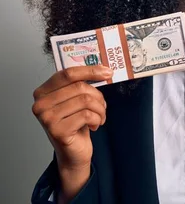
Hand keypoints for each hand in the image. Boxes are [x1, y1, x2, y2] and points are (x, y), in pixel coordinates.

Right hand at [32, 65, 112, 200]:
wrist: (73, 153)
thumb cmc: (76, 123)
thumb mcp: (75, 101)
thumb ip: (81, 84)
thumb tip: (103, 69)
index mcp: (43, 92)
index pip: (68, 73)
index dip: (90, 70)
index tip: (107, 71)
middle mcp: (40, 104)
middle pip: (80, 87)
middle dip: (98, 96)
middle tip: (102, 107)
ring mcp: (47, 118)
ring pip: (86, 100)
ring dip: (100, 109)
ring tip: (99, 117)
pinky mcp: (57, 131)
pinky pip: (87, 115)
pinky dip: (97, 120)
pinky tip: (94, 126)